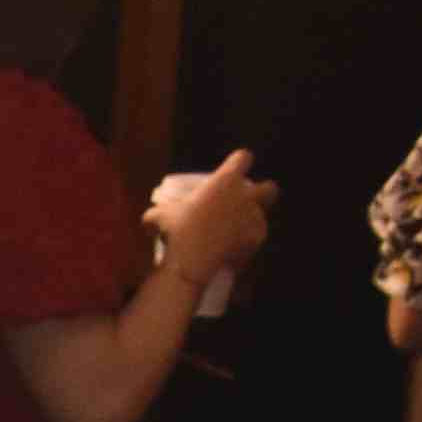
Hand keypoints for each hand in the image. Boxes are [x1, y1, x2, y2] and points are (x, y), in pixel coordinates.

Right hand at [151, 151, 275, 283]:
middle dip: (262, 193)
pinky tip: (230, 250)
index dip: (239, 162)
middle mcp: (246, 196)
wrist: (192, 263)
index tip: (231, 170)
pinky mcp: (257, 239)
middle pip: (269, 188)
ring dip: (249, 221)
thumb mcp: (158, 216)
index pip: (243, 158)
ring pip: (261, 215)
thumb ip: (162, 210)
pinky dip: (245, 242)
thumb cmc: (177, 231)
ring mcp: (255, 218)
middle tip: (244, 202)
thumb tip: (152, 216)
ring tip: (229, 233)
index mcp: (226, 180)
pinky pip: (255, 237)